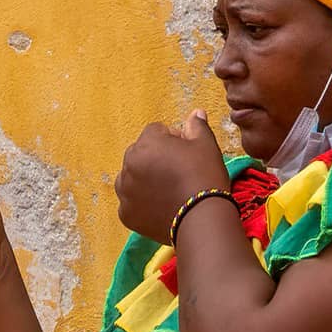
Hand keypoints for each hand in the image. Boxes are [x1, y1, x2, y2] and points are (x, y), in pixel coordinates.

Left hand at [115, 114, 236, 245]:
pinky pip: (131, 202)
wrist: (202, 219)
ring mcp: (125, 192)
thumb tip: (196, 113)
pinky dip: (142, 203)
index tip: (187, 153)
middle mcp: (128, 165)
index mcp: (145, 144)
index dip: (173, 139)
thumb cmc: (204, 177)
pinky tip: (161, 206)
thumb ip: (196, 126)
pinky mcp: (127, 214)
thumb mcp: (206, 145)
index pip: (156, 131)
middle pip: (140, 153)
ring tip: (167, 190)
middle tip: (178, 173)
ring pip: (132, 178)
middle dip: (155, 158)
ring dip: (144, 179)